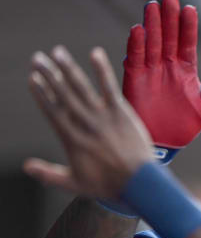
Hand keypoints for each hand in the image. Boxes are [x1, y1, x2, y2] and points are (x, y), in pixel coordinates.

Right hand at [24, 46, 153, 198]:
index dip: (41, 93)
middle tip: (37, 58)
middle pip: (63, 94)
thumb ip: (49, 174)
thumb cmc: (107, 185)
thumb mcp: (73, 183)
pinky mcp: (120, 112)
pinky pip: (109, 87)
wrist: (137, 182)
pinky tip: (95, 53)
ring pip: (81, 87)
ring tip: (57, 52)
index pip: (51, 110)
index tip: (32, 78)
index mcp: (71, 138)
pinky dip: (102, 70)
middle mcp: (84, 123)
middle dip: (49, 74)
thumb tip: (26, 166)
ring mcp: (102, 116)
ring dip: (68, 68)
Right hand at [123, 0, 200, 150]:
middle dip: (168, 19)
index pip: (187, 44)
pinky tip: (138, 30)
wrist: (163, 144)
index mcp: (186, 71)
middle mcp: (168, 67)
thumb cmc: (185, 127)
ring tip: (153, 7)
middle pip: (168, 38)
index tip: (189, 9)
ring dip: (152, 26)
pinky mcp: (135, 80)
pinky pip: (135, 59)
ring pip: (151, 43)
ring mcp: (151, 72)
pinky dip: (136, 45)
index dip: (188, 27)